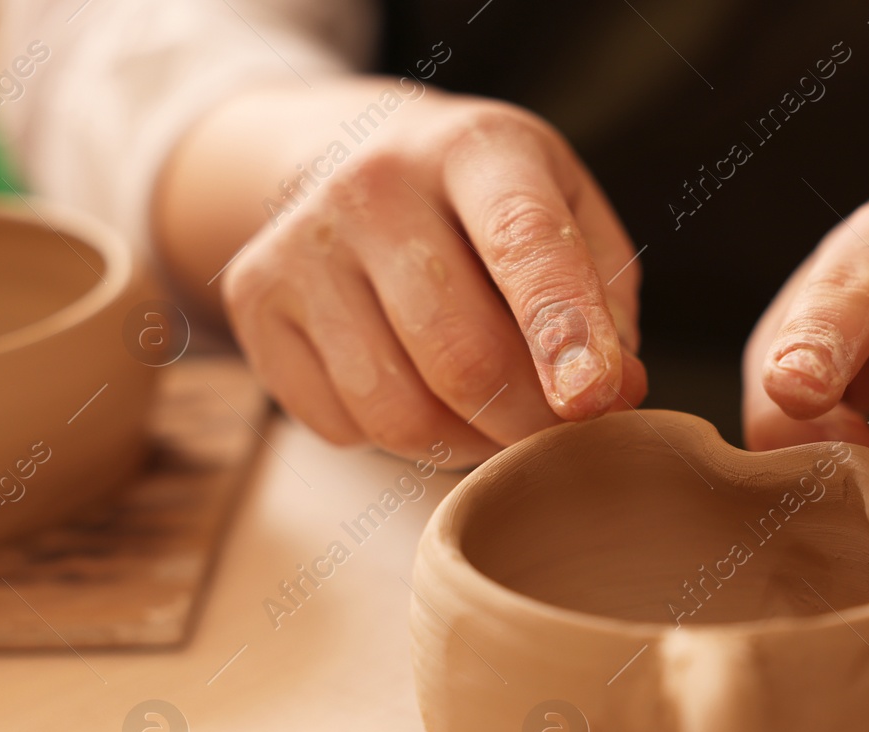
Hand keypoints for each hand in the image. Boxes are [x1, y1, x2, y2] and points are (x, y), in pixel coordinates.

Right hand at [220, 92, 646, 464]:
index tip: (593, 402)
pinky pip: (343, 426)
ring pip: (398, 411)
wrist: (350, 155)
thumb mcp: (567, 213)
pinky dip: (397, 438)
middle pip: (460, 355)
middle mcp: (373, 184)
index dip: (563, 331)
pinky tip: (416, 388)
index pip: (523, 243)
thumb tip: (614, 394)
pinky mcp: (254, 301)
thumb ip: (605, 301)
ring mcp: (300, 242)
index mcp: (473, 150)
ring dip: (465, 445)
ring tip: (491, 416)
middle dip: (528, 423)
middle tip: (557, 432)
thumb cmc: (488, 206)